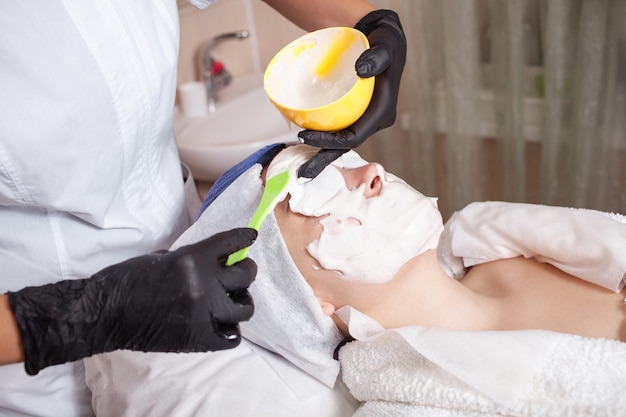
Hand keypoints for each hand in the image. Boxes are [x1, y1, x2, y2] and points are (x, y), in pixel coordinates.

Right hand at [8, 228, 256, 374]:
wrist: (104, 313)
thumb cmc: (127, 279)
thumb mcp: (162, 257)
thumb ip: (192, 259)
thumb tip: (214, 260)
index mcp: (193, 259)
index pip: (231, 242)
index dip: (244, 238)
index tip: (250, 237)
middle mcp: (204, 284)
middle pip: (245, 275)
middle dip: (245, 270)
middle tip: (239, 272)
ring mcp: (204, 314)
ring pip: (245, 307)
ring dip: (241, 301)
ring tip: (232, 300)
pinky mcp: (198, 339)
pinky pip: (232, 337)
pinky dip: (230, 331)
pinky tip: (222, 324)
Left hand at [297, 10, 406, 177]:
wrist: (384, 38)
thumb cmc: (386, 42)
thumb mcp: (385, 45)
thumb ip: (377, 57)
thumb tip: (362, 71)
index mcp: (383, 112)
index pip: (356, 136)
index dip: (331, 142)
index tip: (307, 136)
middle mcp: (375, 120)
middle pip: (347, 145)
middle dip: (324, 158)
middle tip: (302, 170)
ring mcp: (366, 118)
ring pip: (342, 141)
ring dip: (323, 154)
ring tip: (303, 168)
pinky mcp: (357, 114)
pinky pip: (340, 130)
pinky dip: (324, 138)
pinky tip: (307, 141)